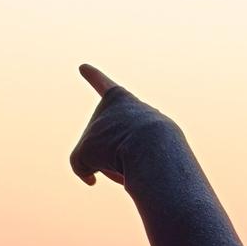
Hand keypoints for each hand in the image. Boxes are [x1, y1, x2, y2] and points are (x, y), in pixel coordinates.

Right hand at [70, 64, 178, 186]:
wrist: (153, 154)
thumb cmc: (114, 146)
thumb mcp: (83, 155)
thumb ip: (80, 164)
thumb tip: (93, 178)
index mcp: (118, 99)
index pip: (100, 84)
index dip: (92, 77)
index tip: (84, 67)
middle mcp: (139, 110)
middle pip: (108, 139)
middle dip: (105, 153)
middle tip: (111, 153)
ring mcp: (155, 129)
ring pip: (123, 157)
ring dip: (119, 168)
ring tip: (127, 165)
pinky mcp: (166, 150)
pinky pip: (141, 168)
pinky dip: (135, 177)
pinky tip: (140, 176)